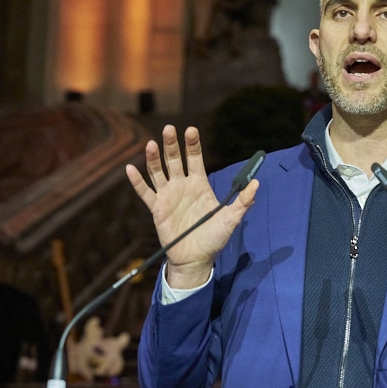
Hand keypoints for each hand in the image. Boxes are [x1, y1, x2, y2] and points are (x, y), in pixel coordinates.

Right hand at [126, 125, 257, 288]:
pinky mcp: (157, 209)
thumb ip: (243, 201)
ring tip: (152, 144)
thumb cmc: (214, 238)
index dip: (193, 144)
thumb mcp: (231, 219)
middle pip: (175, 160)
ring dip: (154, 158)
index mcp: (199, 184)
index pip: (195, 158)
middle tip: (169, 129)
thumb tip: (256, 182)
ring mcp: (168, 196)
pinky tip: (130, 168)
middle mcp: (182, 186)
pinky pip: (145, 193)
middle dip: (172, 144)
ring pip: (158, 172)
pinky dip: (137, 181)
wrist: (196, 258)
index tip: (191, 130)